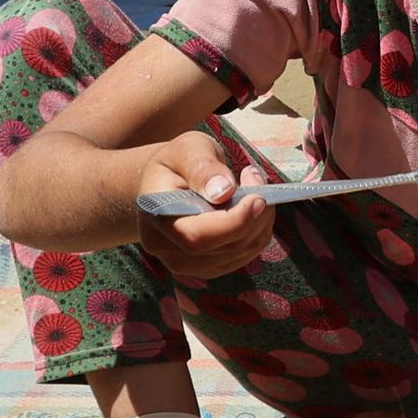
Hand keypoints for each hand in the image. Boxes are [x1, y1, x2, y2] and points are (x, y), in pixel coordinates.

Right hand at [137, 132, 275, 281]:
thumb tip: (223, 191)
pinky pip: (246, 255)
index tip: (257, 196)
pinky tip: (252, 208)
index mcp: (156, 217)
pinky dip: (259, 231)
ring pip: (241, 252)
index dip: (234, 221)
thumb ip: (202, 167)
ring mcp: (186, 264)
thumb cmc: (177, 163)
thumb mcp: (187, 149)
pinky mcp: (207, 267)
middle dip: (254, 216)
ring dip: (261, 221)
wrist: (167, 184)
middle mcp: (166, 249)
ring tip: (255, 188)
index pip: (197, 236)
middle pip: (225, 247)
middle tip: (259, 181)